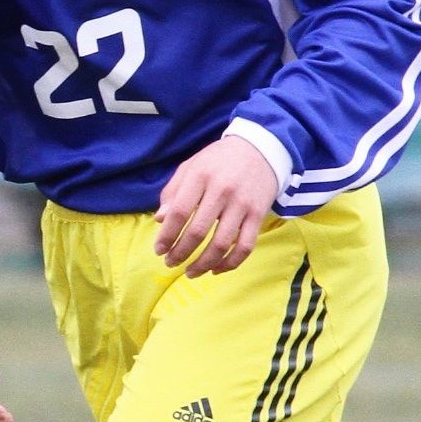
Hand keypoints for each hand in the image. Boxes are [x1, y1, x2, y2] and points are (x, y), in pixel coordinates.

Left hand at [154, 134, 279, 276]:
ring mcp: (242, 204)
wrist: (261, 149)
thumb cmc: (219, 160)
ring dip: (203, 263)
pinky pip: (245, 246)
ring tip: (190, 272)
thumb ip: (173, 192)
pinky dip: (230, 263)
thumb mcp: (191, 166)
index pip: (180, 212)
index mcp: (201, 176)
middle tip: (170, 262)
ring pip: (221, 244)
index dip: (167, 235)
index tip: (159, 250)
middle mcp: (222, 191)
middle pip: (198, 231)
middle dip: (181, 253)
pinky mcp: (258, 215)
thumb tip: (159, 220)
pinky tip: (216, 269)